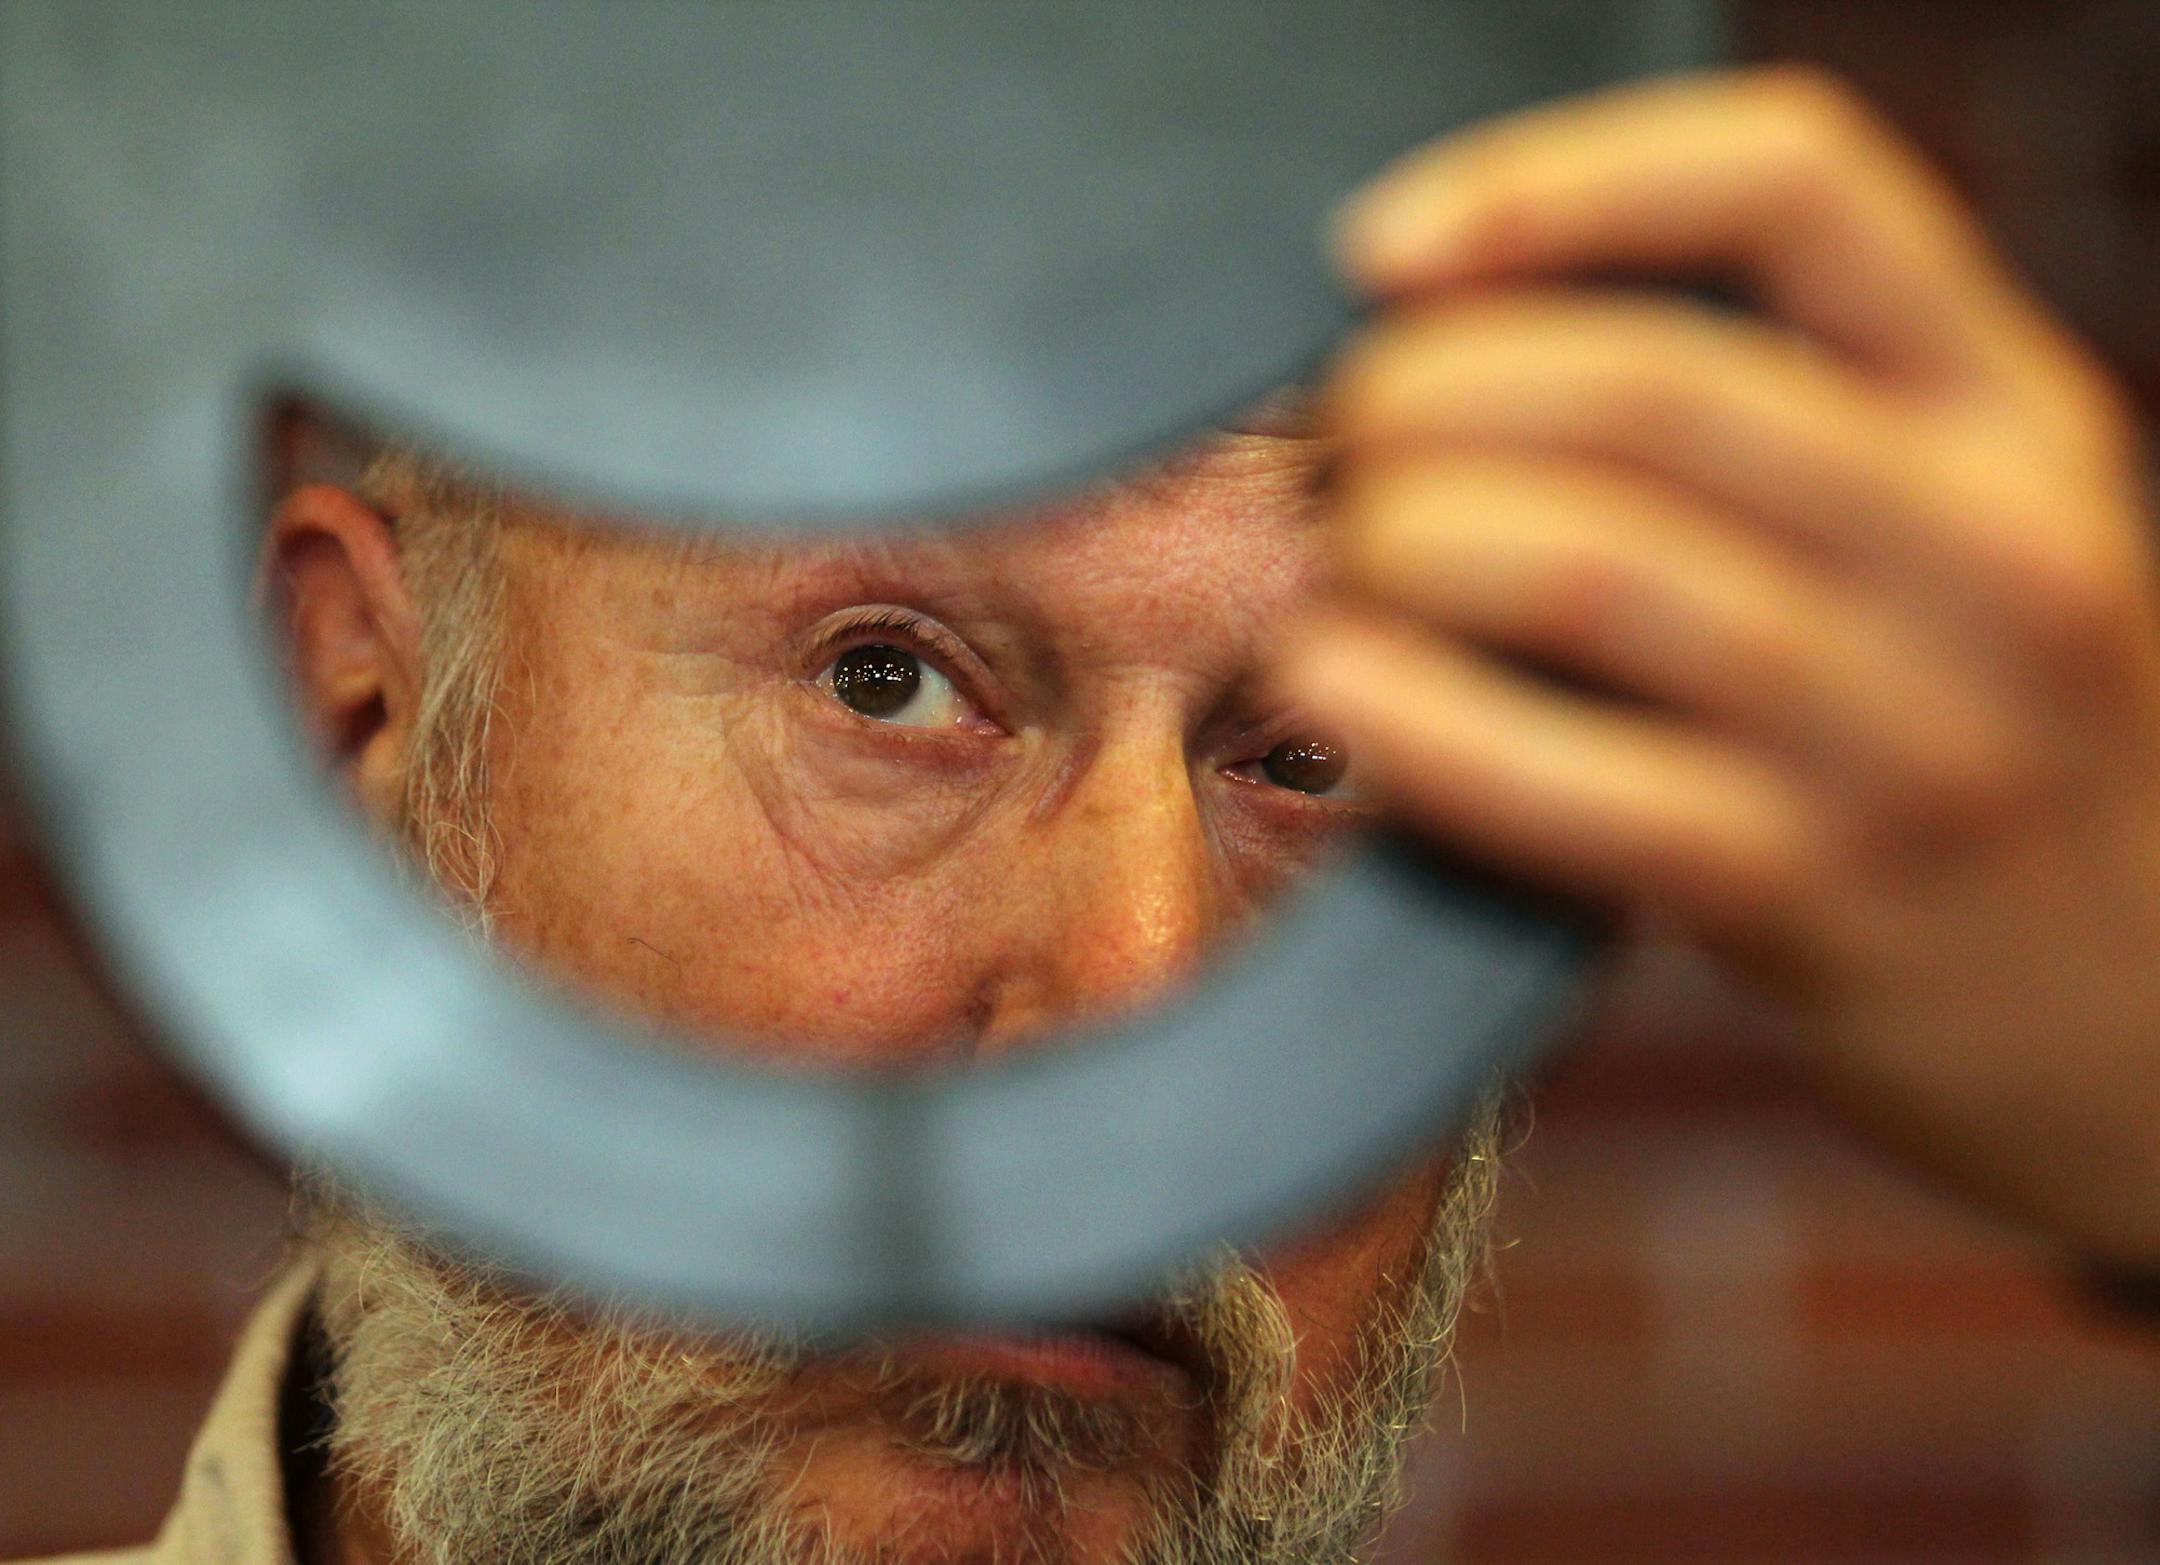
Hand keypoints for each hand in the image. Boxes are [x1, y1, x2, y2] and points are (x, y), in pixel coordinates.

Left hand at [1280, 67, 2159, 1269]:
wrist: (2128, 993)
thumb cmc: (1966, 720)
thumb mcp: (1944, 522)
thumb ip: (1772, 408)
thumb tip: (1453, 325)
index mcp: (2005, 406)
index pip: (1791, 184)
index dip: (1553, 184)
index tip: (1383, 246)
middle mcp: (1990, 547)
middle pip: (1648, 390)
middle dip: (1423, 396)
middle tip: (1336, 438)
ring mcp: (1915, 735)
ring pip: (1592, 571)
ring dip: (1403, 545)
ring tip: (1339, 552)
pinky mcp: (1817, 896)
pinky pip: (1569, 785)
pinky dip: (1417, 720)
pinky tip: (1335, 684)